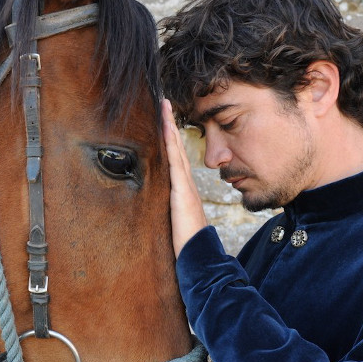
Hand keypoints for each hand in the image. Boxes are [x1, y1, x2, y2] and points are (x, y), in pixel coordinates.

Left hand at [162, 99, 207, 257]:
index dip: (170, 140)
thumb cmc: (188, 246)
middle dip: (170, 126)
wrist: (200, 258)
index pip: (175, 160)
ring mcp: (185, 188)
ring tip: (164, 108)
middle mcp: (186, 186)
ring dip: (170, 129)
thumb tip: (162, 211)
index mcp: (184, 192)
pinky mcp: (182, 193)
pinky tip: (167, 130)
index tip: (164, 120)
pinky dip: (171, 145)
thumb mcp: (175, 225)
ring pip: (176, 151)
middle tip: (163, 103)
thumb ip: (171, 214)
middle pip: (177, 149)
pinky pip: (175, 163)